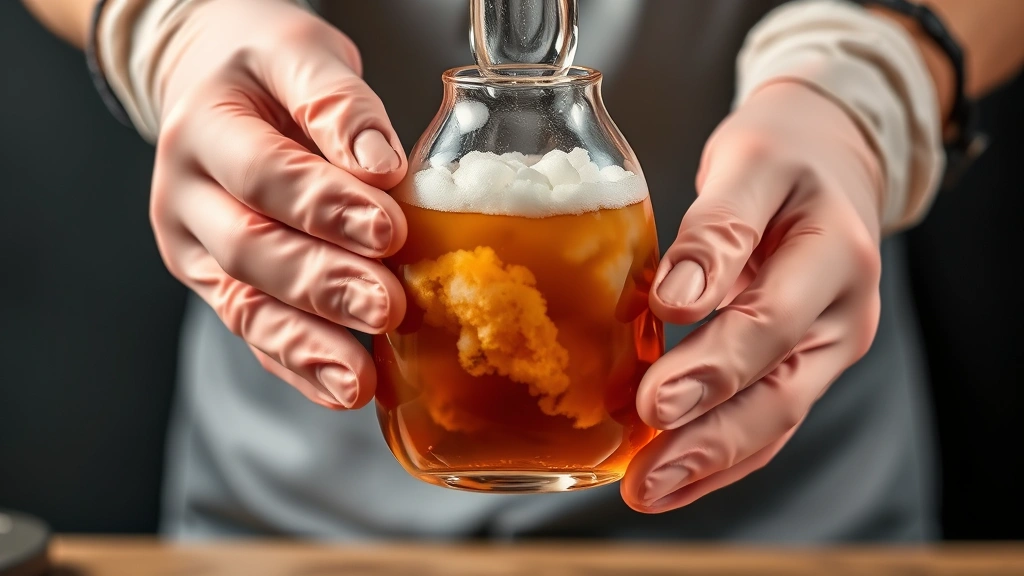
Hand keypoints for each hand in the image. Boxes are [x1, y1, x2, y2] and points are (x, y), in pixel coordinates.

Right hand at [149, 0, 407, 408]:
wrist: (217, 82)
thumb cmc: (266, 68)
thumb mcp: (300, 54)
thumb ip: (338, 104)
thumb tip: (380, 167)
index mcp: (203, 129)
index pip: (262, 174)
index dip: (324, 205)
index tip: (387, 227)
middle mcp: (186, 196)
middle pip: (251, 251)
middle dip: (324, 285)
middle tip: (387, 306)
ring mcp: (197, 250)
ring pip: (246, 307)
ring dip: (308, 346)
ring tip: (360, 377)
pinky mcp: (219, 286)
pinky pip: (256, 334)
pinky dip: (299, 366)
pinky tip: (342, 389)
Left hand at [622, 82, 884, 510]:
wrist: (828, 156)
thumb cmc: (783, 154)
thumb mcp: (750, 163)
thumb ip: (717, 228)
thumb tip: (677, 298)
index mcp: (834, 257)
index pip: (770, 323)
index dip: (711, 366)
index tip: (651, 399)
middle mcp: (840, 315)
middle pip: (777, 391)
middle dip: (707, 439)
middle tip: (645, 476)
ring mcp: (824, 347)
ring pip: (772, 419)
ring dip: (709, 463)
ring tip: (647, 494)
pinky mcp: (798, 362)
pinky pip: (764, 418)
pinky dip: (719, 455)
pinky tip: (673, 480)